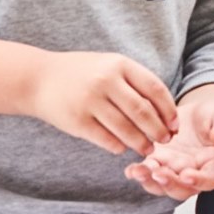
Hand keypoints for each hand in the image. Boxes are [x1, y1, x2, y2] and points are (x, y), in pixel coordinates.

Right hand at [26, 51, 177, 156]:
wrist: (37, 79)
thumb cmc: (83, 74)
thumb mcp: (110, 66)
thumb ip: (136, 83)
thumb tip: (166, 113)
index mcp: (119, 65)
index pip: (155, 89)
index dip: (169, 110)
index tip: (175, 124)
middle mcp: (105, 81)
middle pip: (142, 111)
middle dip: (158, 130)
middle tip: (166, 140)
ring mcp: (90, 101)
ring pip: (126, 128)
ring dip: (141, 142)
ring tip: (148, 149)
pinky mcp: (76, 120)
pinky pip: (106, 139)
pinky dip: (119, 146)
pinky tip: (124, 149)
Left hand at [126, 85, 213, 198]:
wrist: (202, 112)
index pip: (210, 180)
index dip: (199, 180)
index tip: (187, 175)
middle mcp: (195, 173)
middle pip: (183, 189)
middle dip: (168, 183)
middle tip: (158, 173)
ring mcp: (175, 170)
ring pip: (162, 185)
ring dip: (149, 181)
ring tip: (138, 171)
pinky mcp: (159, 162)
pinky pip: (148, 173)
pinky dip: (138, 173)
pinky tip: (130, 169)